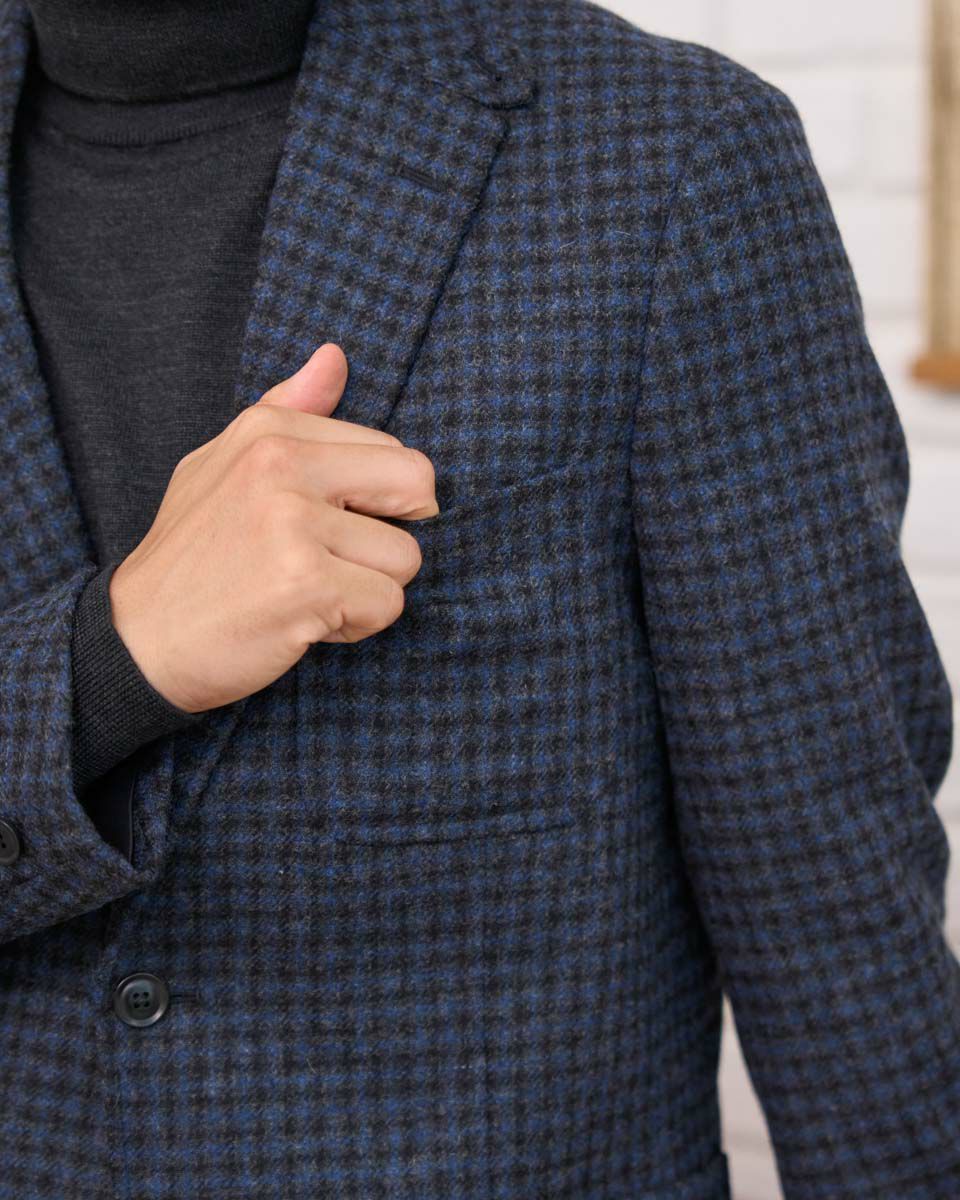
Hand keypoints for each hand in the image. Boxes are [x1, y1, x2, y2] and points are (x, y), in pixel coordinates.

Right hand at [109, 344, 436, 712]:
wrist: (138, 642)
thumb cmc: (192, 555)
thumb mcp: (225, 462)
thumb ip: (289, 408)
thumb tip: (336, 356)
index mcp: (269, 430)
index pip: (392, 451)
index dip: (373, 502)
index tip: (320, 528)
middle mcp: (282, 465)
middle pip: (416, 486)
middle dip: (390, 536)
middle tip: (335, 560)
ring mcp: (294, 523)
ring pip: (405, 557)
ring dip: (368, 588)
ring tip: (306, 593)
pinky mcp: (308, 583)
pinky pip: (388, 604)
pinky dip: (356, 625)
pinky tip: (303, 621)